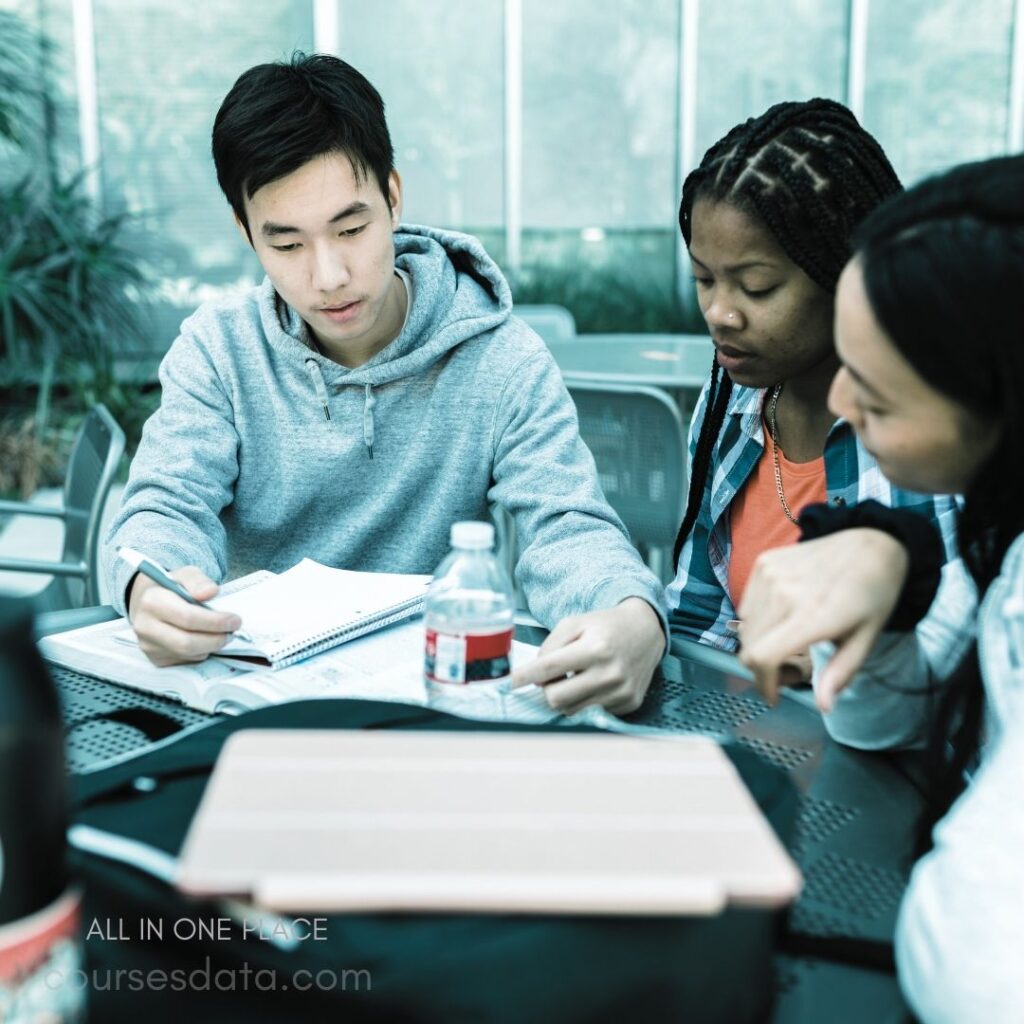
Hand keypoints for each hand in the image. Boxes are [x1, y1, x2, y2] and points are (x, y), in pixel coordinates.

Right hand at [128, 566, 241, 666]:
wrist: (147, 603)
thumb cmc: (171, 587)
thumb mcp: (185, 575)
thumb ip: (199, 581)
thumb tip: (210, 592)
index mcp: (152, 602)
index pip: (187, 617)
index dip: (215, 621)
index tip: (235, 620)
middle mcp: (145, 627)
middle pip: (187, 642)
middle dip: (216, 639)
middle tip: (232, 631)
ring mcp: (148, 646)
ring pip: (189, 654)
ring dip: (211, 646)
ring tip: (221, 633)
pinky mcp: (155, 660)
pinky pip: (186, 661)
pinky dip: (201, 652)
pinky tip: (204, 640)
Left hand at [511, 598, 664, 715]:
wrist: (646, 631)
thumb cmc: (605, 626)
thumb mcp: (574, 623)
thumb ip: (550, 646)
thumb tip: (535, 677)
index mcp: (595, 648)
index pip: (550, 668)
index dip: (525, 676)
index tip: (511, 682)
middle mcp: (610, 673)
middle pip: (557, 698)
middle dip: (546, 690)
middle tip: (550, 677)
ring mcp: (621, 692)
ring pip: (572, 710)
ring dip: (564, 697)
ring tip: (574, 677)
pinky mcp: (629, 703)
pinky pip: (592, 712)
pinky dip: (584, 701)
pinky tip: (592, 683)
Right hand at [737, 529, 908, 710]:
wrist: (870, 545)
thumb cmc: (872, 595)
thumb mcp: (865, 639)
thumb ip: (840, 674)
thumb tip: (823, 705)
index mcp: (813, 614)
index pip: (763, 657)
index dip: (762, 683)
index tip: (774, 695)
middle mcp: (784, 592)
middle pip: (749, 648)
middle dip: (763, 669)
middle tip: (789, 669)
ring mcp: (770, 574)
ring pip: (745, 627)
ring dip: (759, 644)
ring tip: (787, 641)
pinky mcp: (764, 563)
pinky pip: (747, 605)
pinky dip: (758, 620)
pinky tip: (783, 617)